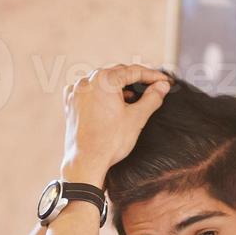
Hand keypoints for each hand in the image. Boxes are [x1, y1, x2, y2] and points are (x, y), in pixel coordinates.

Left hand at [60, 64, 172, 185]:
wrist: (86, 163)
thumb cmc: (110, 142)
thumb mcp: (137, 118)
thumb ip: (152, 98)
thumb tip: (162, 86)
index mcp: (103, 80)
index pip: (133, 71)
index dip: (152, 75)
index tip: (165, 81)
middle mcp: (86, 82)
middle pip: (117, 73)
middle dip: (135, 79)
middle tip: (153, 86)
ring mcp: (76, 93)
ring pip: (102, 82)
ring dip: (118, 86)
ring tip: (133, 96)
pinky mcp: (71, 104)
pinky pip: (89, 92)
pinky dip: (101, 94)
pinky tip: (111, 103)